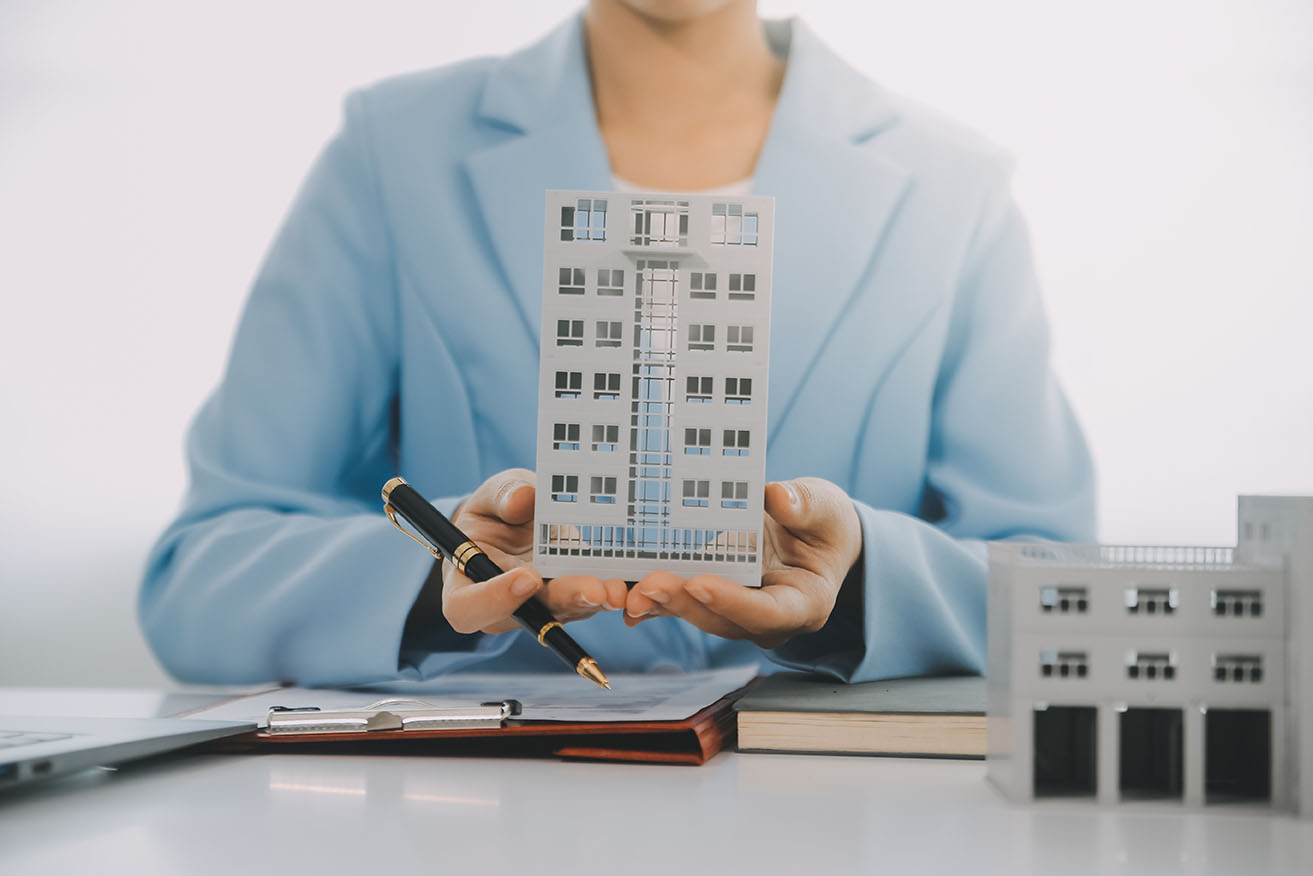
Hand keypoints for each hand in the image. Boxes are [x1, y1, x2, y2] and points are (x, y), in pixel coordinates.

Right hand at [442, 468, 628, 634]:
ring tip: (619, 588)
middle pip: (530, 614)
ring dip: (596, 600)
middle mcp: (504, 608)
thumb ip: (503, 496)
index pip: (468, 608)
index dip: (495, 599)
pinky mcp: (573, 598)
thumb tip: (523, 500)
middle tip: (594, 589)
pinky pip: (592, 597)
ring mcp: (543, 606)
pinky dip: (612, 589)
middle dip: (566, 600)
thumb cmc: (496, 512)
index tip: (527, 577)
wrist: (519, 524)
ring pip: (568, 609)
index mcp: (465, 585)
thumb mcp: (493, 495)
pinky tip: (633, 581)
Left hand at [623, 478, 862, 648]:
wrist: (812, 535)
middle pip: (722, 620)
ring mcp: (735, 612)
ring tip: (629, 590)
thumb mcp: (826, 508)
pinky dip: (652, 598)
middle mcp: (766, 618)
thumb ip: (806, 506)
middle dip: (684, 604)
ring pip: (695, 614)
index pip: (768, 613)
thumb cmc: (823, 524)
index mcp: (804, 604)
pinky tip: (623, 592)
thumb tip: (778, 498)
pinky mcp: (711, 599)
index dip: (733, 602)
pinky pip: (680, 602)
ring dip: (661, 604)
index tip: (702, 584)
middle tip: (651, 584)